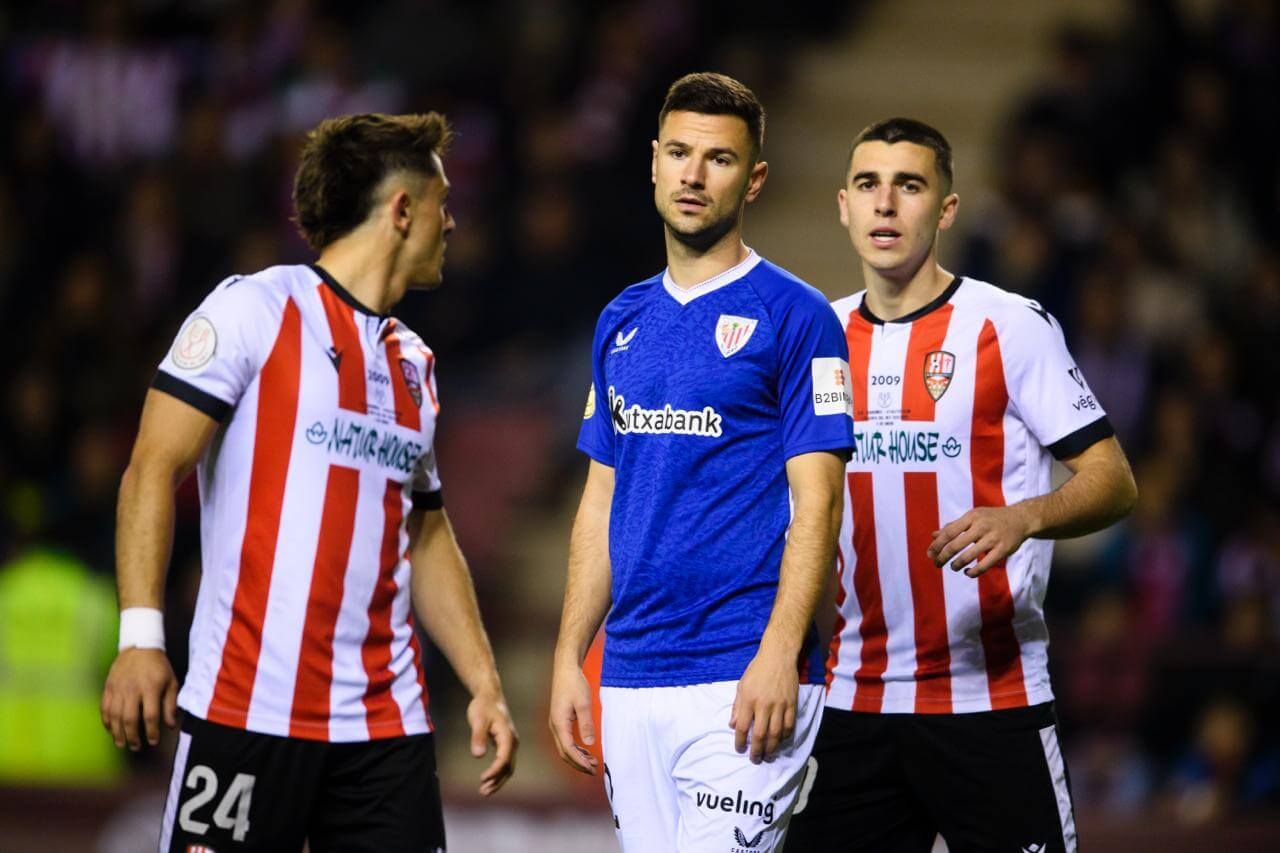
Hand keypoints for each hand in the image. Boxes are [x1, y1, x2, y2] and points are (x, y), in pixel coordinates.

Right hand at [101, 648, 178, 749]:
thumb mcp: (171, 681)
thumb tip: (171, 724)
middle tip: (136, 747)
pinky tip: (111, 729)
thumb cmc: (158, 666)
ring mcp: (118, 689)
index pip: (150, 715)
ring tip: (122, 743)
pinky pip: (104, 708)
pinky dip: (106, 721)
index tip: (153, 741)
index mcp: (151, 688)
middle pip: (129, 719)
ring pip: (114, 716)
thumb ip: (171, 703)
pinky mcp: (108, 687)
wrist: (139, 646)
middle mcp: (132, 690)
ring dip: (117, 733)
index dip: (152, 731)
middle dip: (132, 736)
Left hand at [467, 690, 517, 795]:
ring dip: (498, 780)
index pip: (504, 759)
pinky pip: (504, 762)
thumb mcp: (478, 719)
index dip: (494, 771)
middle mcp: (512, 741)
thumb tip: (478, 755)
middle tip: (483, 792)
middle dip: (497, 781)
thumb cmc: (483, 706)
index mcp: (507, 736)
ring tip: (484, 791)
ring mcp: (510, 743)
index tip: (483, 779)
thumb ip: (478, 737)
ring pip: (508, 766)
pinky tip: (488, 779)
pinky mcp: (505, 744)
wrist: (489, 696)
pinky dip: (497, 772)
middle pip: (508, 766)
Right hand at [548, 664, 598, 774]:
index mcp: (559, 723)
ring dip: (577, 757)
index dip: (580, 761)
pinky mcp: (559, 720)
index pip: (569, 750)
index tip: (592, 768)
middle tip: (593, 770)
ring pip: (564, 748)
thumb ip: (586, 724)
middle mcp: (554, 726)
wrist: (566, 669)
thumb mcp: (584, 703)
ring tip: (592, 762)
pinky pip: (565, 740)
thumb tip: (589, 743)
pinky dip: (575, 748)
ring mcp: (556, 723)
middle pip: (564, 753)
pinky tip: (586, 750)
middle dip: (578, 764)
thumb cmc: (574, 684)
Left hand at [731, 645, 797, 762]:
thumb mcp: (741, 686)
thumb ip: (737, 707)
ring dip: (771, 748)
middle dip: (756, 750)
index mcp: (748, 700)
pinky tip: (780, 741)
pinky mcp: (792, 704)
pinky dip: (785, 736)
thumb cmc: (757, 670)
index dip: (740, 742)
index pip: (742, 727)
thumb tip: (733, 725)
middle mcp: (764, 705)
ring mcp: (779, 705)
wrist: (778, 657)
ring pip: (776, 734)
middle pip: (760, 735)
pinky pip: (789, 725)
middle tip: (755, 759)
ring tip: (767, 755)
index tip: (739, 749)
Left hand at [928, 505, 1032, 577]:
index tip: (929, 554)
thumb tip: (933, 536)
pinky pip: (984, 565)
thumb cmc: (991, 518)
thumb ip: (953, 526)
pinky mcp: (1003, 550)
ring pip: (968, 556)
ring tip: (953, 567)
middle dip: (943, 557)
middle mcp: (981, 526)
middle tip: (937, 564)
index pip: (949, 532)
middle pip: (955, 545)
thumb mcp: (972, 517)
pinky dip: (973, 572)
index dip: (937, 545)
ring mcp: (993, 538)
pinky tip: (967, 572)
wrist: (1020, 519)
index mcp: (971, 517)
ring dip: (957, 564)